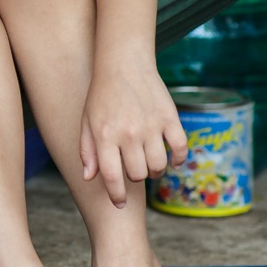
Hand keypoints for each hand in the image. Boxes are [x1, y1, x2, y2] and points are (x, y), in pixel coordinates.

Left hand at [79, 57, 187, 208]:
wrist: (123, 64)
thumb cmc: (101, 96)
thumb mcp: (86, 123)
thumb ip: (87, 151)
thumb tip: (89, 178)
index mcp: (105, 136)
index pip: (112, 177)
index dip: (116, 196)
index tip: (119, 203)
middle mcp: (129, 133)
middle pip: (138, 174)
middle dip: (135, 178)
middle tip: (132, 169)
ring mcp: (151, 126)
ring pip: (158, 166)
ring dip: (154, 171)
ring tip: (148, 163)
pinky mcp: (170, 118)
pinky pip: (180, 148)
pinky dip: (178, 160)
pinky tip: (171, 160)